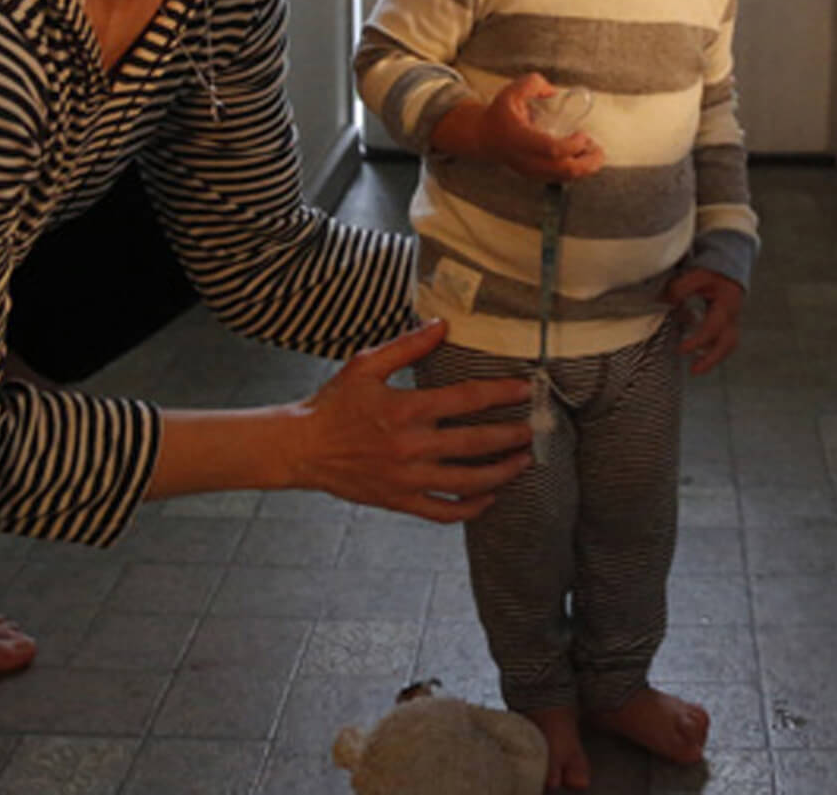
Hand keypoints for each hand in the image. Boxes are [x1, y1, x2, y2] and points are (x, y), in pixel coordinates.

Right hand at [292, 322, 534, 521]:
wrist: (301, 448)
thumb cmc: (334, 404)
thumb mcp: (366, 365)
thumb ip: (407, 346)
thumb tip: (442, 324)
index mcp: (406, 409)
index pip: (467, 399)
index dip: (502, 392)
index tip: (526, 388)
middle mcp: (411, 446)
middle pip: (476, 443)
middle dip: (512, 435)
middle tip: (535, 429)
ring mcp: (407, 478)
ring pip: (467, 482)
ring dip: (502, 473)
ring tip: (523, 462)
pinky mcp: (400, 501)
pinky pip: (443, 512)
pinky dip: (471, 508)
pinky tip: (488, 497)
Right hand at [480, 73, 604, 181]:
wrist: (484, 137)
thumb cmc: (500, 114)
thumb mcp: (512, 92)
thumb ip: (533, 84)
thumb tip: (553, 91)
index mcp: (521, 139)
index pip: (551, 150)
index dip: (572, 145)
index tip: (582, 133)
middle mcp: (527, 159)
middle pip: (564, 170)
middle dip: (588, 162)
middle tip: (598, 148)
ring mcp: (532, 171)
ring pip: (565, 178)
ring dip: (584, 166)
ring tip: (592, 150)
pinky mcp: (536, 176)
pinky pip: (561, 178)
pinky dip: (576, 169)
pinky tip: (582, 155)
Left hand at [664, 269, 743, 374]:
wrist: (727, 268)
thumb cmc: (712, 272)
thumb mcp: (696, 275)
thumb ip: (680, 288)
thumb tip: (664, 302)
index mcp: (726, 304)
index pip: (712, 328)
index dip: (697, 341)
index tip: (681, 349)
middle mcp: (733, 315)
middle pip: (728, 343)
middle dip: (712, 359)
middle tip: (694, 371)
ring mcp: (733, 320)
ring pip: (728, 344)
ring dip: (713, 358)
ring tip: (696, 369)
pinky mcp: (728, 323)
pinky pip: (724, 341)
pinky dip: (712, 349)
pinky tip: (698, 354)